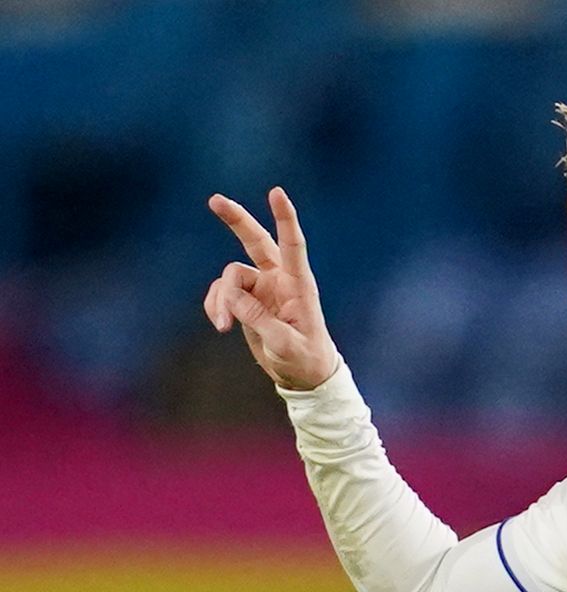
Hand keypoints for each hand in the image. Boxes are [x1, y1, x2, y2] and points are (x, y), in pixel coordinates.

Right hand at [204, 187, 338, 389]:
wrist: (303, 376)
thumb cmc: (305, 360)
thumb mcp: (284, 345)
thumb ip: (259, 320)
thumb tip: (232, 297)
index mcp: (299, 285)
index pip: (293, 245)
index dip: (285, 218)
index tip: (276, 193)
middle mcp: (280, 280)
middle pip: (256, 242)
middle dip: (236, 220)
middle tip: (215, 200)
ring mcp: (262, 288)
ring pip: (230, 278)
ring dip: (220, 300)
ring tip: (222, 326)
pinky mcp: (247, 301)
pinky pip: (222, 294)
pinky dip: (215, 306)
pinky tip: (219, 324)